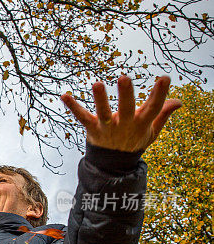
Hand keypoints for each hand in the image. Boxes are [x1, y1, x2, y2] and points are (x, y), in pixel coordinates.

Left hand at [60, 75, 181, 152]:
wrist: (114, 165)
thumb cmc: (134, 141)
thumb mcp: (152, 131)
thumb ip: (163, 114)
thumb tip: (179, 101)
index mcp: (141, 123)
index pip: (153, 107)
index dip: (160, 94)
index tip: (165, 78)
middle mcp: (124, 124)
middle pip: (127, 109)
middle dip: (126, 94)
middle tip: (124, 78)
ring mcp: (108, 128)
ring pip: (104, 113)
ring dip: (100, 99)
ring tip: (96, 84)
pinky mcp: (93, 129)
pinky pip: (82, 117)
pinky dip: (73, 107)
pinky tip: (64, 95)